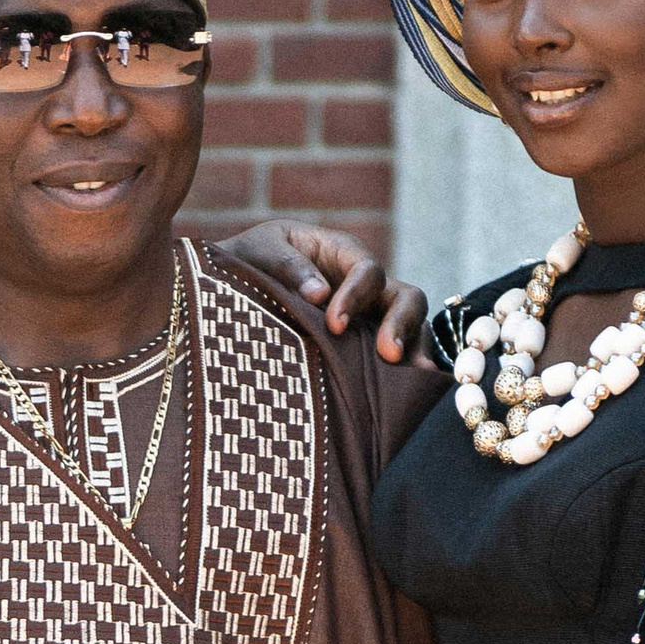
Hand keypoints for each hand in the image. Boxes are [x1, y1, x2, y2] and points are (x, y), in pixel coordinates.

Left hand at [213, 221, 427, 363]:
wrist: (231, 288)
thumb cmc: (249, 260)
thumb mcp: (261, 250)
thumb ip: (288, 265)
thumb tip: (319, 294)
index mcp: (342, 254)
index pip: (367, 270)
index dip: (357, 294)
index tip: (335, 325)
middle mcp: (363, 287)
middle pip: (405, 297)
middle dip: (401, 323)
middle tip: (388, 354)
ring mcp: (368, 318)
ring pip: (411, 327)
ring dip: (413, 349)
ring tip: (408, 376)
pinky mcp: (361, 348)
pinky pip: (392, 358)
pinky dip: (403, 372)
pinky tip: (403, 394)